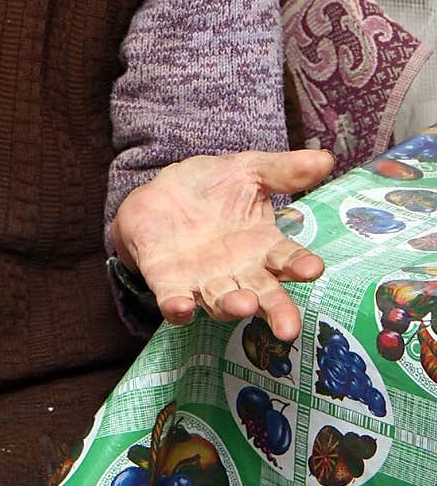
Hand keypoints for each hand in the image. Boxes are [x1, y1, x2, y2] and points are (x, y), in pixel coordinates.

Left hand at [110, 149, 333, 341]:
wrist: (159, 191)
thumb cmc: (210, 186)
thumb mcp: (247, 170)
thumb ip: (282, 170)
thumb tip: (325, 158)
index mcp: (261, 246)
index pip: (287, 260)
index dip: (301, 266)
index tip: (313, 268)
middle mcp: (237, 271)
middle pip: (262, 295)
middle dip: (276, 310)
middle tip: (288, 327)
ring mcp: (203, 281)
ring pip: (221, 302)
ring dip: (231, 307)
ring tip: (243, 305)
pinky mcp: (169, 283)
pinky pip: (175, 300)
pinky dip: (178, 308)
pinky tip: (182, 308)